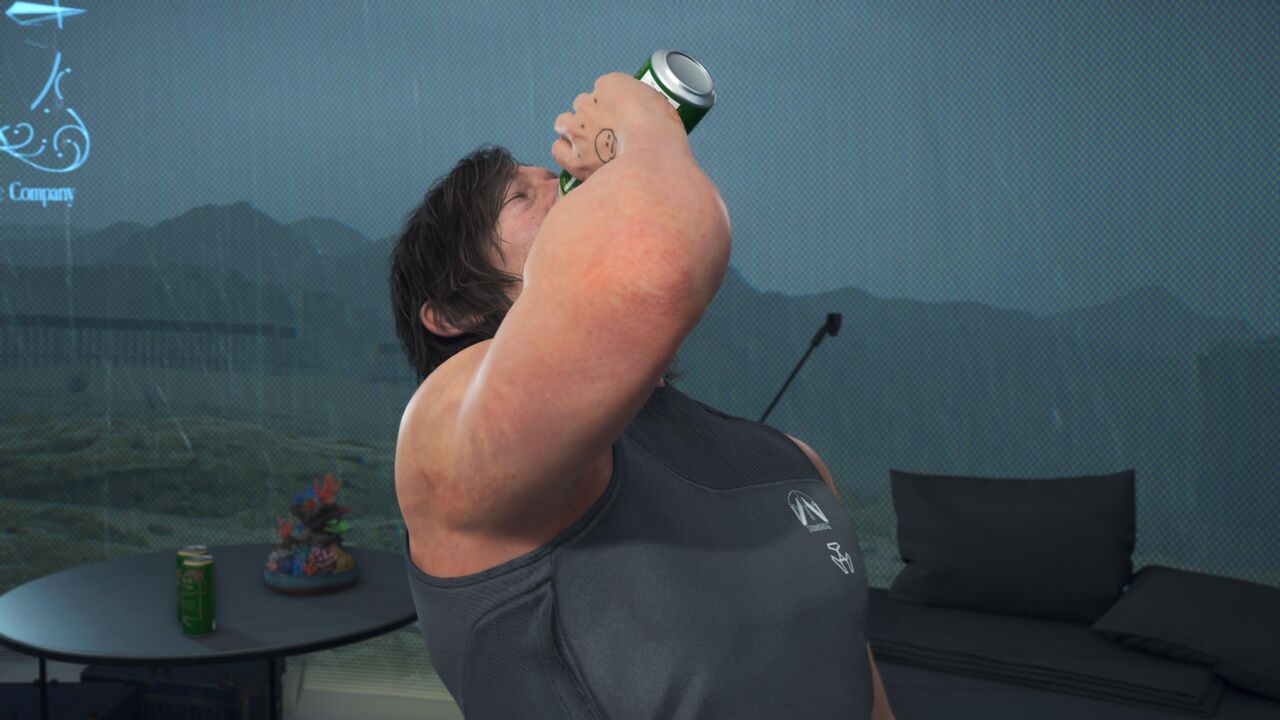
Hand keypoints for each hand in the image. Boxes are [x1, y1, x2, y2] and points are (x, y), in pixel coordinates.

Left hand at [551, 72, 686, 182]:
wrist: (652, 157)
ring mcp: (578, 130)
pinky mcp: (575, 159)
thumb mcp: (661, 105)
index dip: (611, 104)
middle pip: (582, 103)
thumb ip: (643, 104)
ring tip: (590, 144)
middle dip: (590, 114)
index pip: (602, 89)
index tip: (621, 116)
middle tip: (607, 130)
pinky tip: (577, 157)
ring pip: (564, 123)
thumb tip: (636, 114)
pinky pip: (558, 150)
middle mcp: (589, 102)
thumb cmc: (663, 133)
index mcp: (610, 85)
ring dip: (573, 130)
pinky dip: (565, 151)